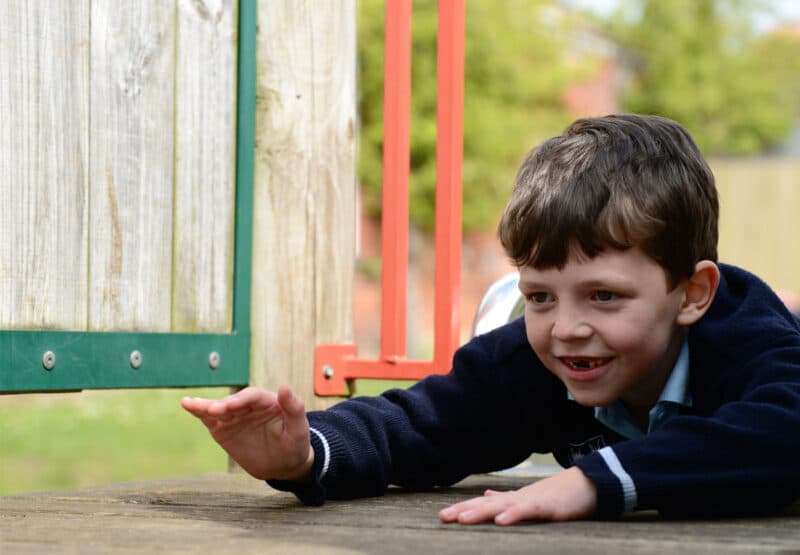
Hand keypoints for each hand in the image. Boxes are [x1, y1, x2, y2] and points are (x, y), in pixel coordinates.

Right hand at [181, 385, 312, 481]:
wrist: (282, 464)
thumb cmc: (294, 444)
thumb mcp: (299, 429)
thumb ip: (294, 408)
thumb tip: (284, 386)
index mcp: (268, 401)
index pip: (253, 396)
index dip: (241, 400)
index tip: (230, 406)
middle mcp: (249, 405)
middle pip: (233, 401)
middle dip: (222, 405)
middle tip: (213, 410)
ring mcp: (234, 416)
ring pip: (218, 408)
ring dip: (205, 406)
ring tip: (190, 403)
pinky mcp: (223, 428)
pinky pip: (209, 418)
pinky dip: (198, 411)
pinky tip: (187, 404)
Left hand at [438, 467, 596, 524]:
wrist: (588, 484)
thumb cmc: (560, 495)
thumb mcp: (529, 499)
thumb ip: (507, 499)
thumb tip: (486, 496)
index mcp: (513, 500)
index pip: (483, 505)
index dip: (464, 509)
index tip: (443, 516)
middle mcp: (518, 498)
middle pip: (486, 505)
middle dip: (464, 510)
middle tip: (442, 517)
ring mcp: (532, 501)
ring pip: (502, 506)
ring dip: (480, 512)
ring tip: (461, 519)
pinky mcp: (547, 507)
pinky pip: (527, 511)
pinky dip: (513, 515)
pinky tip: (499, 521)